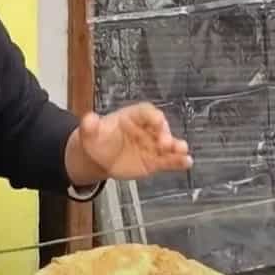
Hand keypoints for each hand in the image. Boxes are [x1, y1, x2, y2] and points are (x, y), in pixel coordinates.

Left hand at [66, 102, 191, 183]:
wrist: (97, 157)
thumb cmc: (97, 139)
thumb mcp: (89, 132)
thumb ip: (90, 126)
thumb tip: (88, 119)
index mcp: (131, 116)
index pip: (146, 112)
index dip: (152, 116)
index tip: (158, 121)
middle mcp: (145, 129)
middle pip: (160, 128)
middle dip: (165, 134)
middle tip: (165, 142)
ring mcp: (151, 145)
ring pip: (168, 144)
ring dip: (176, 147)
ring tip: (182, 151)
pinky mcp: (154, 161)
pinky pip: (168, 160)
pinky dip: (178, 161)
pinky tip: (186, 163)